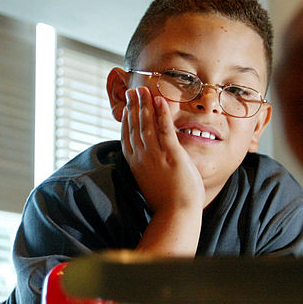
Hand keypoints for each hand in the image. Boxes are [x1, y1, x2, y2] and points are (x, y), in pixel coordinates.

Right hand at [121, 86, 205, 216]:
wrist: (175, 214)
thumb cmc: (167, 203)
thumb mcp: (151, 182)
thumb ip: (149, 168)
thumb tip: (150, 163)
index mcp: (135, 164)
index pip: (128, 136)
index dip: (127, 119)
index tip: (127, 107)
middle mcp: (141, 157)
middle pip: (135, 126)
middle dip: (133, 106)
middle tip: (133, 90)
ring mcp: (155, 155)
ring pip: (146, 124)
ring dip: (145, 104)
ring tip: (144, 90)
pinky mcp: (171, 154)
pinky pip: (164, 128)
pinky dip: (161, 113)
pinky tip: (160, 100)